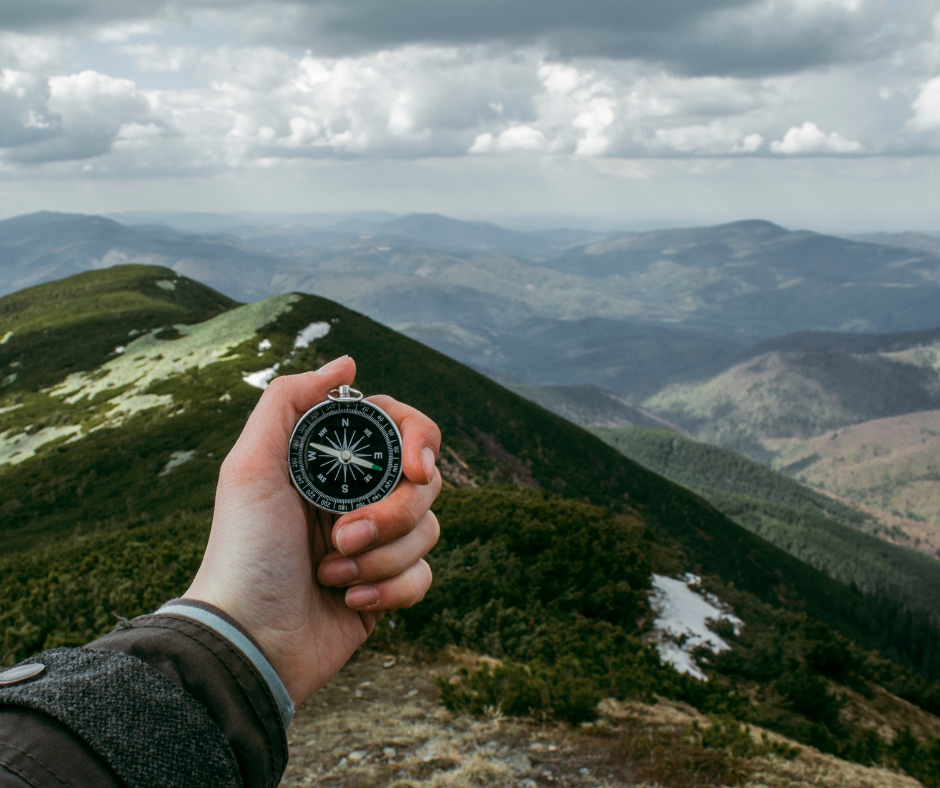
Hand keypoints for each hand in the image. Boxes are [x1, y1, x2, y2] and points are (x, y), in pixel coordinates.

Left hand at [185, 356, 441, 703]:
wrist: (248, 640)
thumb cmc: (244, 550)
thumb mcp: (250, 465)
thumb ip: (290, 400)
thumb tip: (348, 363)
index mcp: (333, 464)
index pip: (402, 431)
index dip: (418, 443)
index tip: (414, 470)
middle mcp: (359, 498)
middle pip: (425, 484)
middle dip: (391, 515)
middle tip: (344, 535)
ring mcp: (376, 544)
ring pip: (429, 531)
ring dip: (381, 557)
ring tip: (332, 573)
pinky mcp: (387, 587)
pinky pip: (424, 576)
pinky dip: (391, 590)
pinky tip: (350, 600)